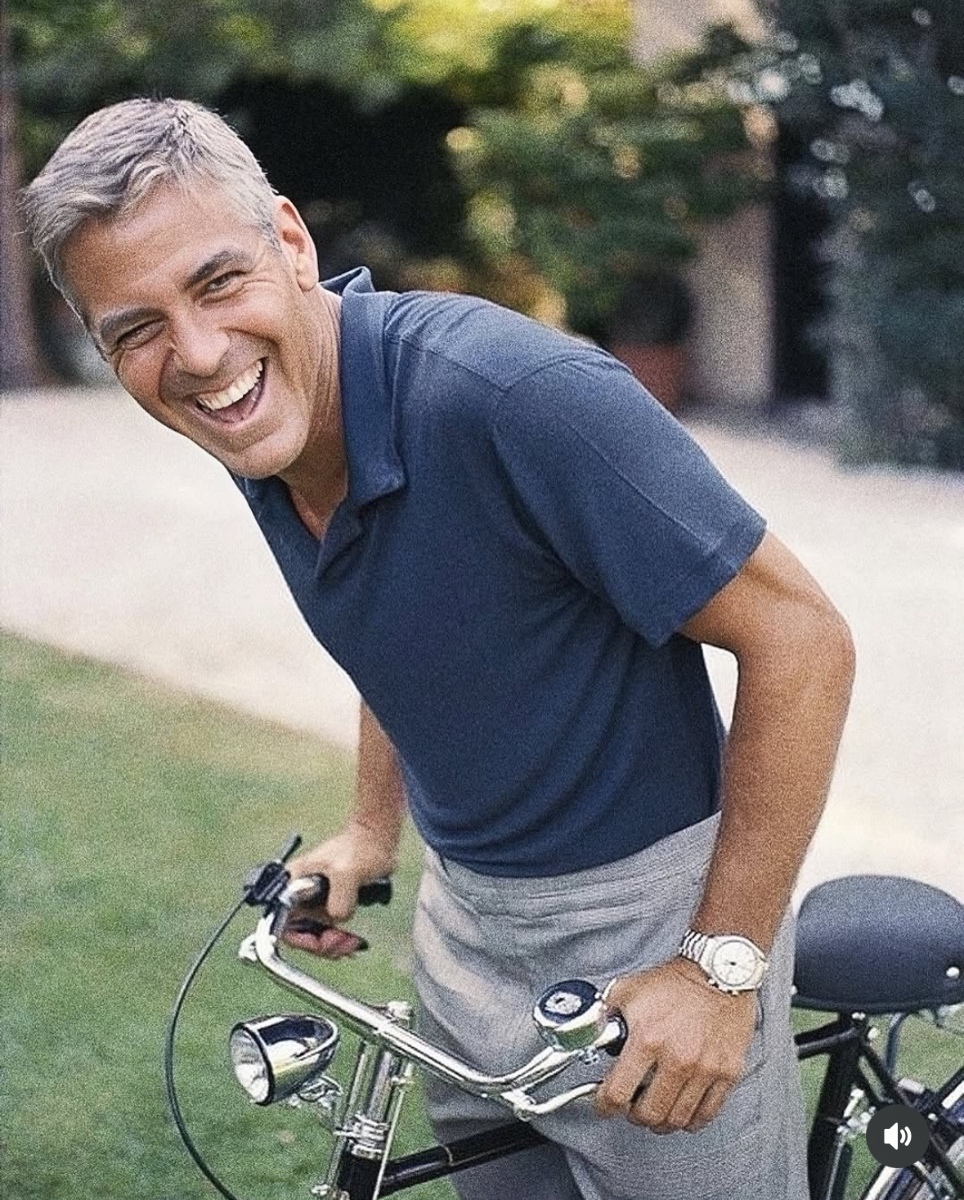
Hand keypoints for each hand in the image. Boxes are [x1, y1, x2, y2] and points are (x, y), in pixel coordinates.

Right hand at [282, 820, 397, 958]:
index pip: (282, 920)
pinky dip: (340, 940)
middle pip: (299, 932)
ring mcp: (316, 900)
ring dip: (332, 945)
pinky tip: (353, 941)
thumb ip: (339, 900)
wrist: (378, 840)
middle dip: (320, 944)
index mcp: (293, 882)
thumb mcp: (347, 873)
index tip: (318, 941)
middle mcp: (300, 893)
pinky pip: (329, 930)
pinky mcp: (331, 904)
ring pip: (315, 934)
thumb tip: (337, 919)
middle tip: (341, 943)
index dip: (299, 937)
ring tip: (351, 943)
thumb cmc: (360, 847)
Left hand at [594, 958, 756, 1133]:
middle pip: (648, 1114)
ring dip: (660, 1120)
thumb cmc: (674, 981)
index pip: (617, 1093)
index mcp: (647, 1039)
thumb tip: (588, 1035)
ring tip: (654, 1106)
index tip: (603, 1105)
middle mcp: (677, 1058)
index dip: (604, 1105)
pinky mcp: (727, 1073)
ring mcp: (704, 1069)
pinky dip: (690, 1120)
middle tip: (630, 1105)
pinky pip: (706, 1115)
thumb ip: (604, 1017)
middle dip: (632, 1114)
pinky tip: (682, 1108)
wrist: (718, 970)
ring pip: (676, 1120)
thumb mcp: (626, 991)